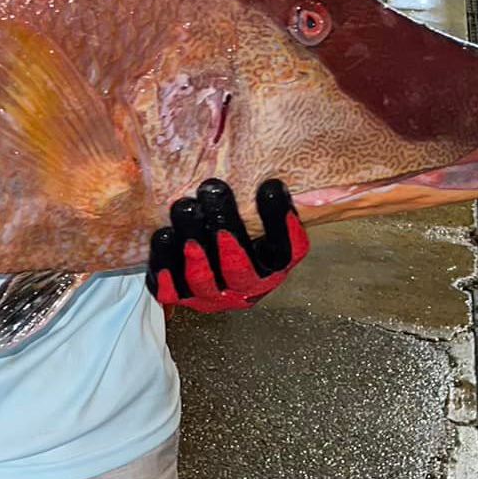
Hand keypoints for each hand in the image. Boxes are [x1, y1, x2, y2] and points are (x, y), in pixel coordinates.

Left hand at [147, 178, 308, 311]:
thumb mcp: (253, 205)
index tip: (270, 186)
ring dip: (192, 245)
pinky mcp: (181, 297)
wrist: (198, 248)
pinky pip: (171, 290)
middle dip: (225, 226)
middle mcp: (246, 286)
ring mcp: (213, 296)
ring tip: (183, 208)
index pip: (286, 252)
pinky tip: (163, 236)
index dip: (280, 222)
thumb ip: (275, 194)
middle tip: (212, 190)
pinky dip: (165, 266)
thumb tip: (314, 181)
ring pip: (203, 280)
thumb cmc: (231, 217)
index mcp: (272, 265)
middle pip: (240, 268)